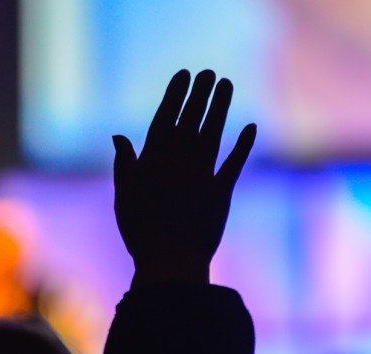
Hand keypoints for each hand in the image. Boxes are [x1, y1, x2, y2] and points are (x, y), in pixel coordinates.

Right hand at [112, 70, 255, 288]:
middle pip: (190, 121)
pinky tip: (251, 126)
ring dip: (219, 108)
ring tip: (225, 85)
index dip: (175, 96)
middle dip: (199, 94)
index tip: (183, 75)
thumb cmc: (141, 233)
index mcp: (151, 164)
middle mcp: (176, 164)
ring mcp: (200, 177)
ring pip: (211, 134)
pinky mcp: (220, 193)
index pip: (165, 120)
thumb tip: (119, 136)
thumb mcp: (124, 197)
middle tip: (209, 72)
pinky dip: (243, 145)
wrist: (169, 264)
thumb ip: (125, 164)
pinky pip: (233, 164)